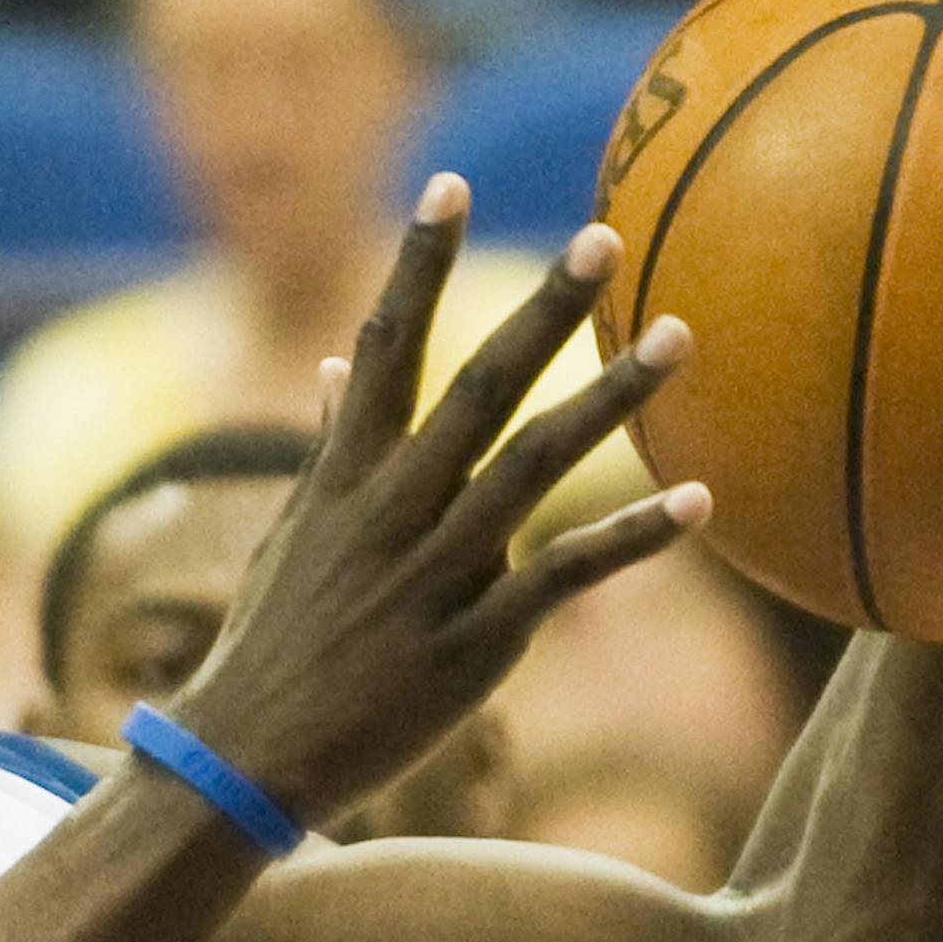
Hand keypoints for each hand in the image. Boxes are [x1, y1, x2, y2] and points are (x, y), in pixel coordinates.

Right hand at [168, 173, 707, 830]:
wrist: (243, 757)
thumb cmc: (271, 642)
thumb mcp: (293, 535)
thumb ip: (329, 444)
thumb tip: (335, 362)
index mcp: (342, 477)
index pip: (384, 344)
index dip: (417, 262)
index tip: (450, 184)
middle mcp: (390, 509)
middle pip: (477, 386)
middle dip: (542, 309)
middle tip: (604, 239)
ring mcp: (433, 574)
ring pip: (534, 464)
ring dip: (612, 398)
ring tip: (679, 337)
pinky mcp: (471, 643)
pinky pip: (564, 576)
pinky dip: (633, 537)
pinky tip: (699, 499)